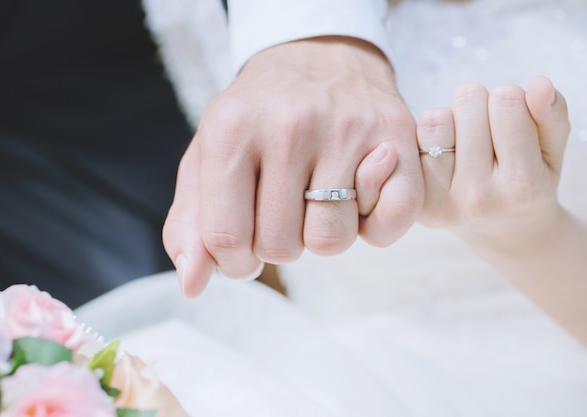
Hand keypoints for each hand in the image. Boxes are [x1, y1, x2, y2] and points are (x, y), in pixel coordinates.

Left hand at [163, 36, 422, 295]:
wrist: (317, 54)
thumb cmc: (257, 117)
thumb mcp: (209, 156)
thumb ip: (191, 222)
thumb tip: (193, 286)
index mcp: (232, 130)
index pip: (227, 239)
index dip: (235, 261)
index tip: (245, 245)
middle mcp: (290, 125)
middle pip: (282, 247)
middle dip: (281, 242)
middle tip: (285, 206)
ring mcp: (348, 129)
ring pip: (332, 241)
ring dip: (324, 234)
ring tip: (320, 196)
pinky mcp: (396, 135)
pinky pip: (390, 222)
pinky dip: (375, 225)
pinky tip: (358, 195)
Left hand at [415, 76, 569, 251]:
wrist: (502, 232)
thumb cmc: (530, 181)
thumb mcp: (551, 151)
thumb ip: (552, 116)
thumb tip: (541, 83)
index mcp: (520, 186)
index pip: (507, 99)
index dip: (511, 99)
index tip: (514, 122)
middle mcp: (477, 198)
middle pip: (468, 100)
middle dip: (480, 105)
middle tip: (488, 133)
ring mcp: (442, 202)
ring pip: (435, 117)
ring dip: (451, 120)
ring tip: (465, 143)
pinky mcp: (417, 201)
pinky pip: (412, 139)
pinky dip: (429, 137)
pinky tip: (444, 154)